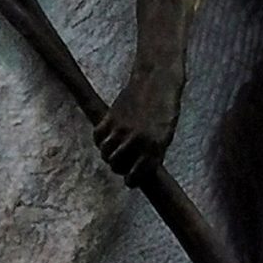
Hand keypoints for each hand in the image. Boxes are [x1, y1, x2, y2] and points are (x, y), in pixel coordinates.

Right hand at [93, 66, 179, 183]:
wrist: (158, 82)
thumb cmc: (165, 109)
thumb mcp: (165, 136)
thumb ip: (152, 154)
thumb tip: (136, 170)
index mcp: (154, 149)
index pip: (134, 177)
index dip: (130, 181)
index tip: (129, 179)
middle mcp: (137, 141)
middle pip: (116, 166)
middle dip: (117, 167)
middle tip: (119, 163)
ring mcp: (123, 128)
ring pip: (105, 153)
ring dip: (107, 154)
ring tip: (112, 151)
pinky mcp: (112, 116)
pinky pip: (98, 136)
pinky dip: (99, 140)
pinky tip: (105, 138)